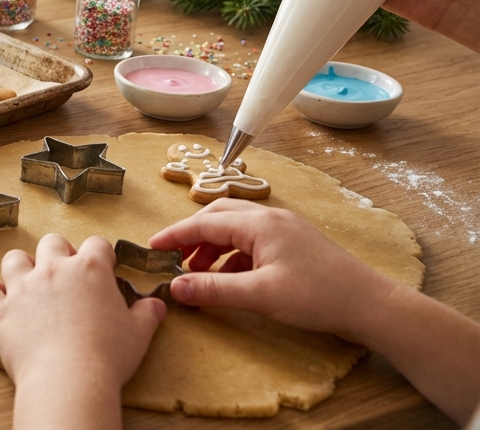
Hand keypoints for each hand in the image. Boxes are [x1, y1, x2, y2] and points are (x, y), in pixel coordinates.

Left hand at [0, 235, 165, 429]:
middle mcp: (53, 269)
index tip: (104, 269)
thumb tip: (156, 305)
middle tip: (67, 275)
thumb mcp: (138, 334)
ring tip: (30, 282)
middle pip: (52, 242)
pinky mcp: (0, 310)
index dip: (101, 255)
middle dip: (60, 253)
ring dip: (21, 266)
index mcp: (90, 269)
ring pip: (14, 259)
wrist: (68, 380)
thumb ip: (147, 314)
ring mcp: (22, 287)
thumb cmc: (107, 357)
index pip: (97, 244)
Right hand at [148, 199, 392, 339]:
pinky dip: (233, 256)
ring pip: (236, 228)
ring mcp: (285, 229)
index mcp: (260, 223)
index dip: (174, 235)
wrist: (371, 305)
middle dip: (192, 235)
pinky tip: (231, 278)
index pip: (204, 222)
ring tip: (198, 273)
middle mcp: (270, 218)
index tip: (150, 248)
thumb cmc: (318, 296)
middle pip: (219, 216)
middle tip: (173, 258)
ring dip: (212, 247)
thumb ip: (214, 289)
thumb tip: (175, 287)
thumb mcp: (259, 294)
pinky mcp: (295, 244)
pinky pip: (252, 241)